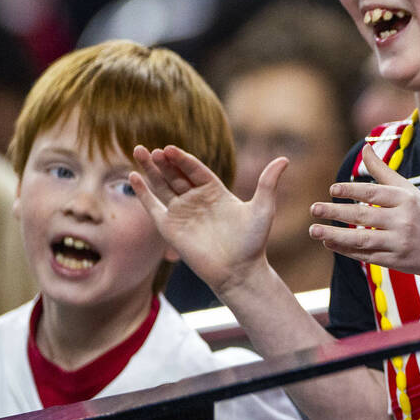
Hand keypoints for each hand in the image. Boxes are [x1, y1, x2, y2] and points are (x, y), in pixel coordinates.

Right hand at [130, 145, 285, 295]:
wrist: (239, 271)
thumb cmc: (252, 241)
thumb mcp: (263, 208)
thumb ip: (268, 183)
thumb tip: (284, 159)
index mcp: (215, 191)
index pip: (195, 169)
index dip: (183, 159)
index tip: (171, 148)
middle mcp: (196, 199)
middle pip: (175, 174)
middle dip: (163, 161)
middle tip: (152, 148)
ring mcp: (181, 213)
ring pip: (162, 186)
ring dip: (150, 170)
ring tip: (139, 151)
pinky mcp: (170, 228)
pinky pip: (154, 207)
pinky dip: (144, 193)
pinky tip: (134, 177)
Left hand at [309, 144, 419, 278]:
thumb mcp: (409, 191)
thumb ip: (384, 171)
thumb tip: (364, 147)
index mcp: (407, 200)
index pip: (374, 193)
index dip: (351, 190)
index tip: (331, 189)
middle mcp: (403, 221)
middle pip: (364, 216)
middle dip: (336, 212)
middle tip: (313, 208)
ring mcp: (399, 243)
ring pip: (361, 239)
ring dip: (335, 235)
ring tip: (313, 230)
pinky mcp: (395, 262)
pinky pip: (366, 256)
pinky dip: (346, 251)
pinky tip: (329, 244)